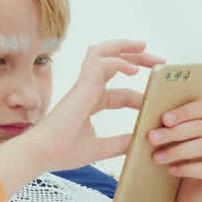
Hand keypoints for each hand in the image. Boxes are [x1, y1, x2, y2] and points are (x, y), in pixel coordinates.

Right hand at [29, 40, 164, 171]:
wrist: (41, 154)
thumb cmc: (61, 151)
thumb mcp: (99, 149)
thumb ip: (118, 144)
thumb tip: (139, 141)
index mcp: (89, 102)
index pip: (119, 93)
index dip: (138, 96)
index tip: (155, 103)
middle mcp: (86, 90)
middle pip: (112, 63)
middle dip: (137, 59)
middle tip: (159, 62)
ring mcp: (82, 85)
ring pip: (101, 52)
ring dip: (124, 47)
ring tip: (144, 47)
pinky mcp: (81, 86)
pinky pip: (101, 63)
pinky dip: (119, 62)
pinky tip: (135, 72)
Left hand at [147, 100, 201, 201]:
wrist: (192, 201)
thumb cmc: (180, 168)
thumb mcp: (173, 147)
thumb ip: (166, 134)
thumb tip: (140, 125)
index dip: (184, 111)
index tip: (164, 118)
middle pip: (201, 127)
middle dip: (174, 132)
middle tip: (151, 138)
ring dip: (177, 150)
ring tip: (156, 157)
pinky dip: (187, 168)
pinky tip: (171, 171)